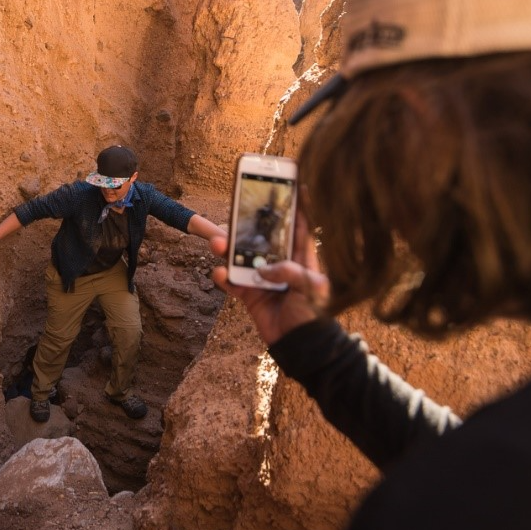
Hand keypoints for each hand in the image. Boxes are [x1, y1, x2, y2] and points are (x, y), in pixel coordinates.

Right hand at [211, 210, 328, 345]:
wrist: (300, 347)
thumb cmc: (313, 316)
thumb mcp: (311, 288)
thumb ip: (290, 272)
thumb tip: (264, 268)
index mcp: (302, 257)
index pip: (300, 226)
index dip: (298, 205)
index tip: (294, 182)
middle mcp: (281, 263)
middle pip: (261, 237)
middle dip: (247, 225)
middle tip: (233, 212)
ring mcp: (264, 278)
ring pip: (242, 256)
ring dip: (228, 249)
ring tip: (217, 244)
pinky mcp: (250, 294)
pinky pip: (232, 281)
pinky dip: (223, 277)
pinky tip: (219, 273)